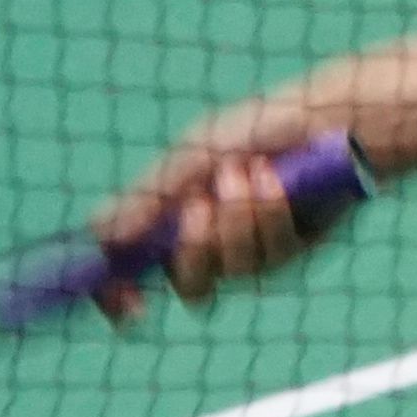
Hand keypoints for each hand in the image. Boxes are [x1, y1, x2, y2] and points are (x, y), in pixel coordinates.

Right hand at [88, 111, 361, 317]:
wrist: (313, 113)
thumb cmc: (247, 131)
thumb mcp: (189, 159)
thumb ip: (147, 198)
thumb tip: (103, 237)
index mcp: (171, 224)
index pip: (135, 276)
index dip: (123, 296)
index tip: (126, 302)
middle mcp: (212, 247)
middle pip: (191, 288)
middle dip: (193, 250)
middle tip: (199, 205)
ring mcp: (256, 252)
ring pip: (235, 270)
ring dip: (236, 217)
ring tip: (243, 169)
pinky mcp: (296, 249)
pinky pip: (273, 253)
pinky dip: (268, 213)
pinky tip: (271, 177)